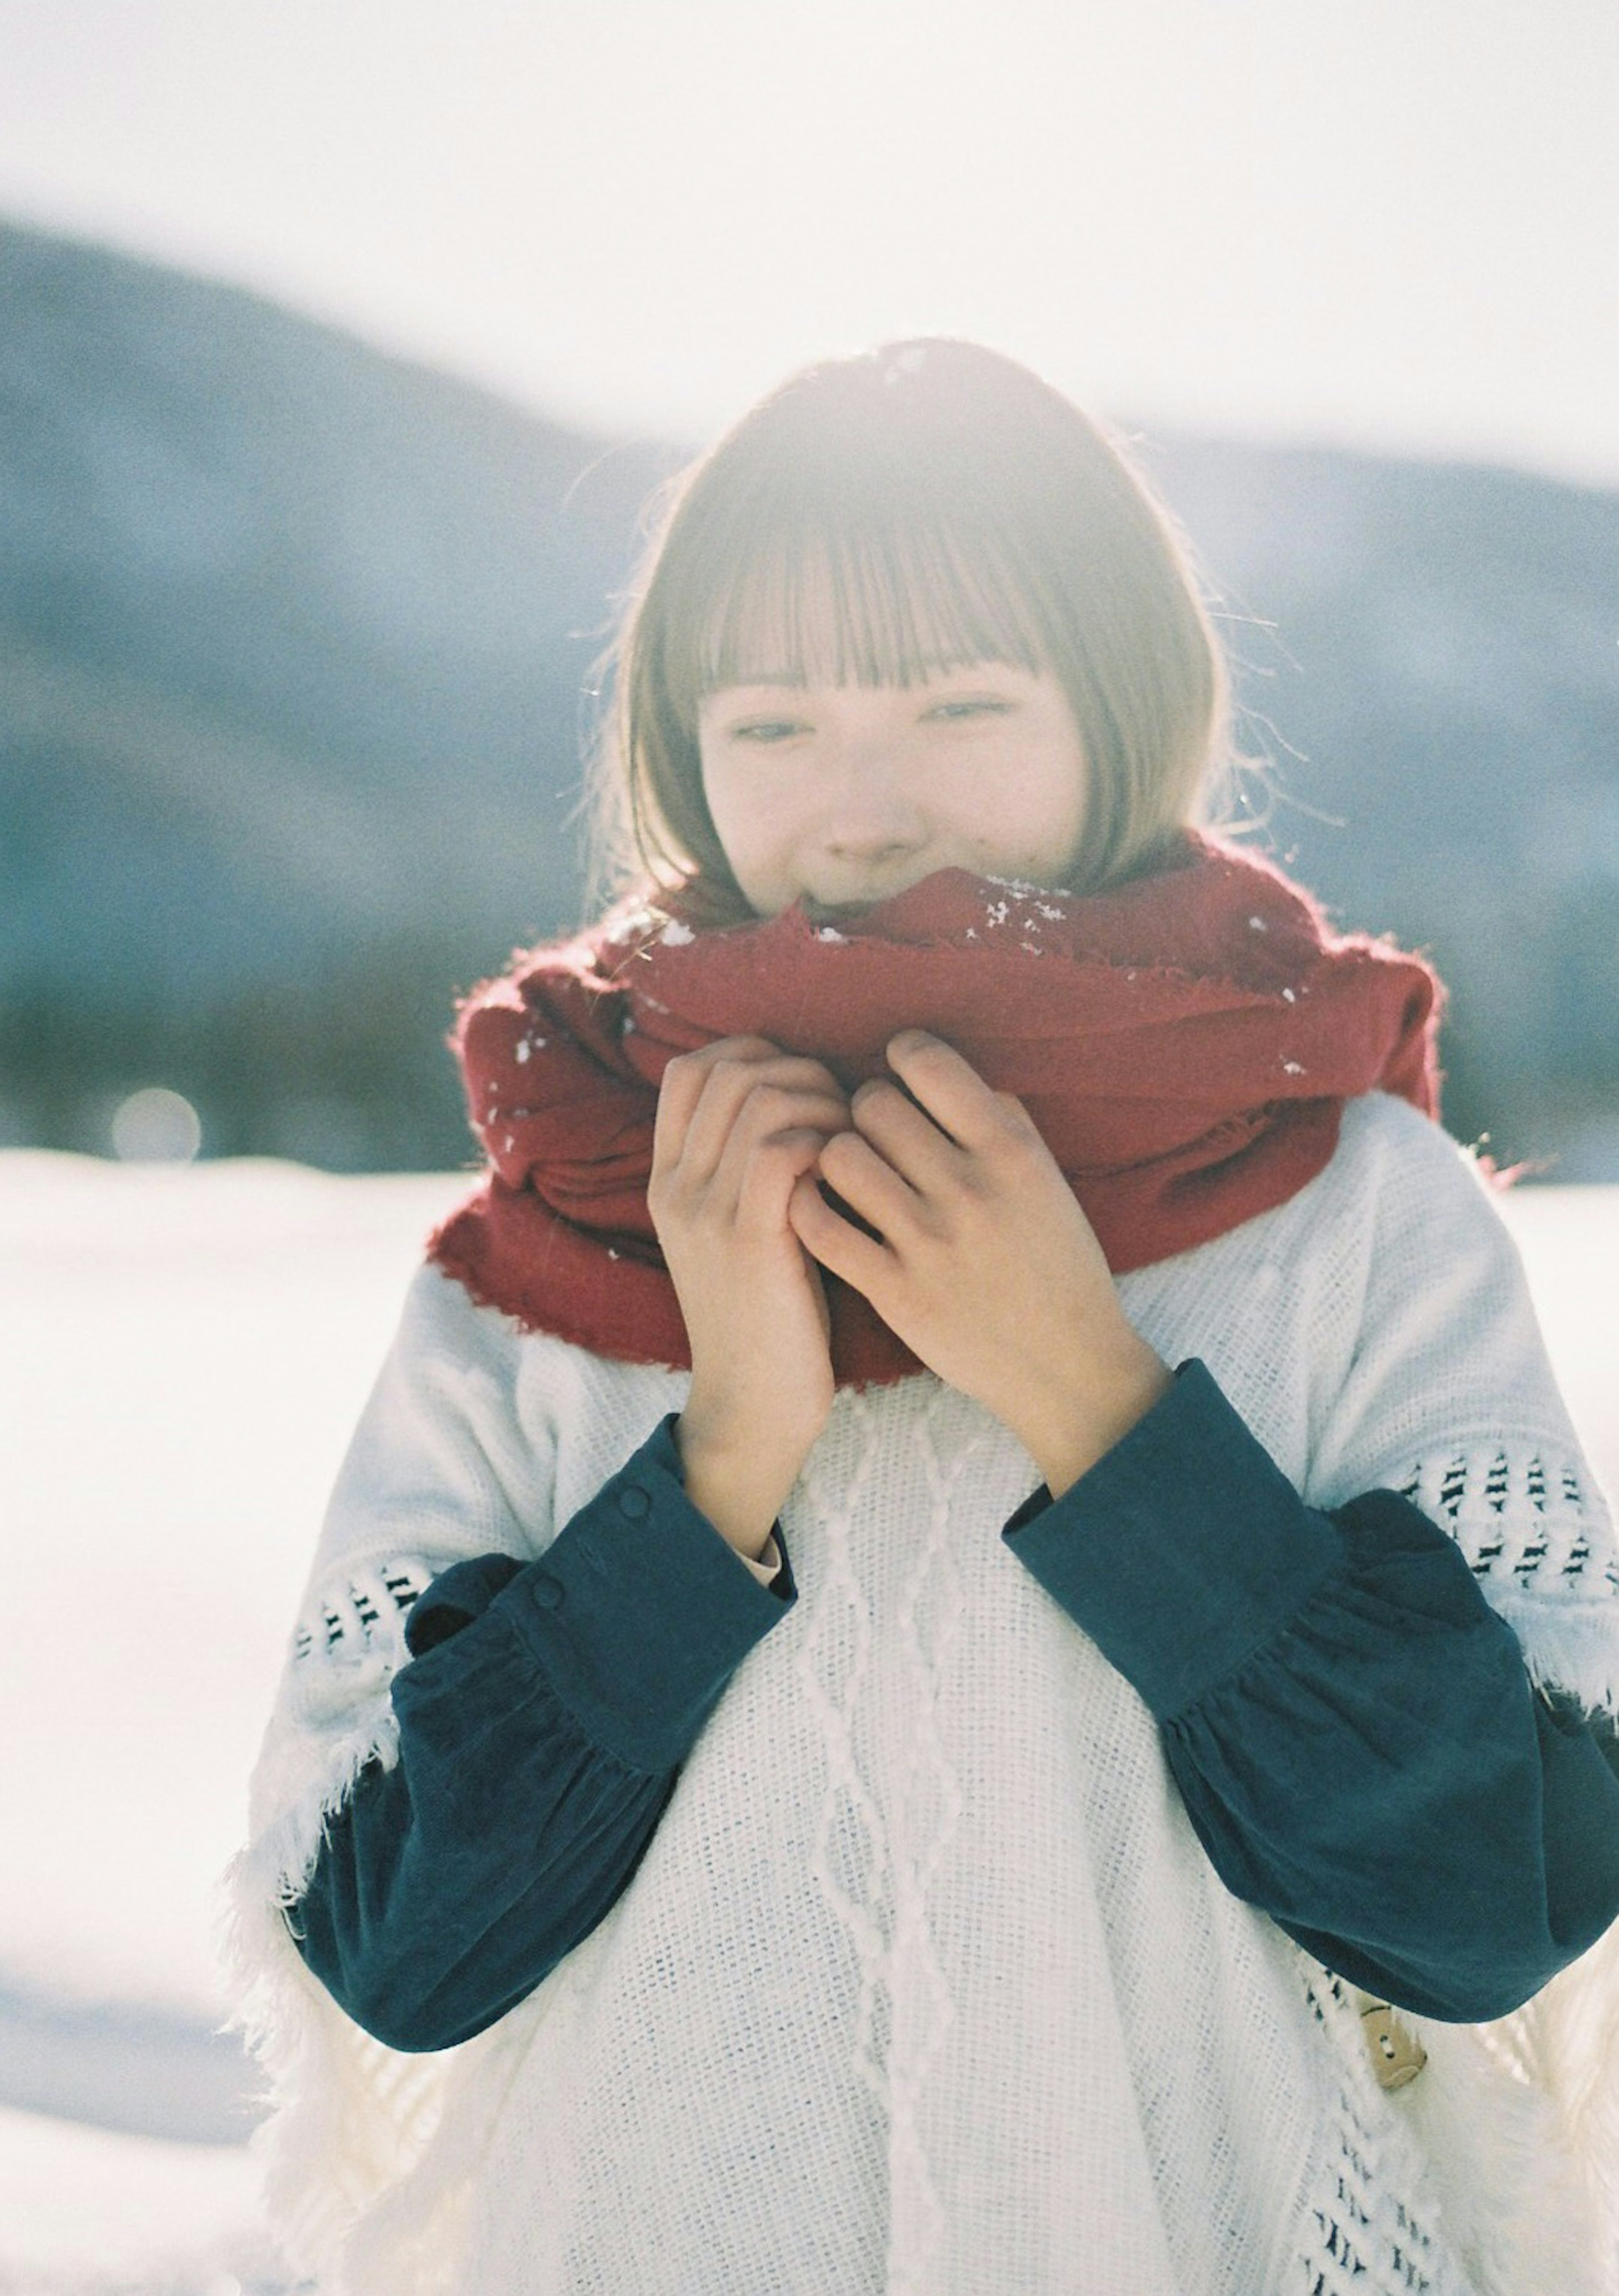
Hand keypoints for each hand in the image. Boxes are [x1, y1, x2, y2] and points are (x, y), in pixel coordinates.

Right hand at [649, 1036, 851, 1554]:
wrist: (754, 1405)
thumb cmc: (772, 1312)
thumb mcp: (743, 1229)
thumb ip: (750, 1167)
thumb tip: (805, 1095)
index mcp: (669, 1177)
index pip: (691, 1068)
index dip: (754, 1054)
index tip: (805, 1088)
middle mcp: (677, 1185)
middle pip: (731, 1069)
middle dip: (802, 1073)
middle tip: (843, 1117)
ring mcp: (706, 1212)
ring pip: (761, 1100)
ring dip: (822, 1106)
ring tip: (851, 1146)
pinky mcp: (748, 1242)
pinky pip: (782, 1152)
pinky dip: (825, 1146)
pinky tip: (847, 1178)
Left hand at [788, 1031, 1168, 1495]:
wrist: (1069, 1366)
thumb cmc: (1058, 1265)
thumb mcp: (1047, 1180)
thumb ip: (1001, 1120)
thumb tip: (941, 1073)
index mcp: (1012, 1151)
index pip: (929, 1062)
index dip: (902, 1056)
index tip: (901, 1075)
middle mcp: (969, 1189)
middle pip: (873, 1104)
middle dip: (864, 1111)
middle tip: (874, 1135)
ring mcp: (928, 1243)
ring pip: (839, 1156)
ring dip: (835, 1157)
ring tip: (850, 1175)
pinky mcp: (895, 1292)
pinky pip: (820, 1226)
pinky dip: (807, 1208)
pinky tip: (822, 1209)